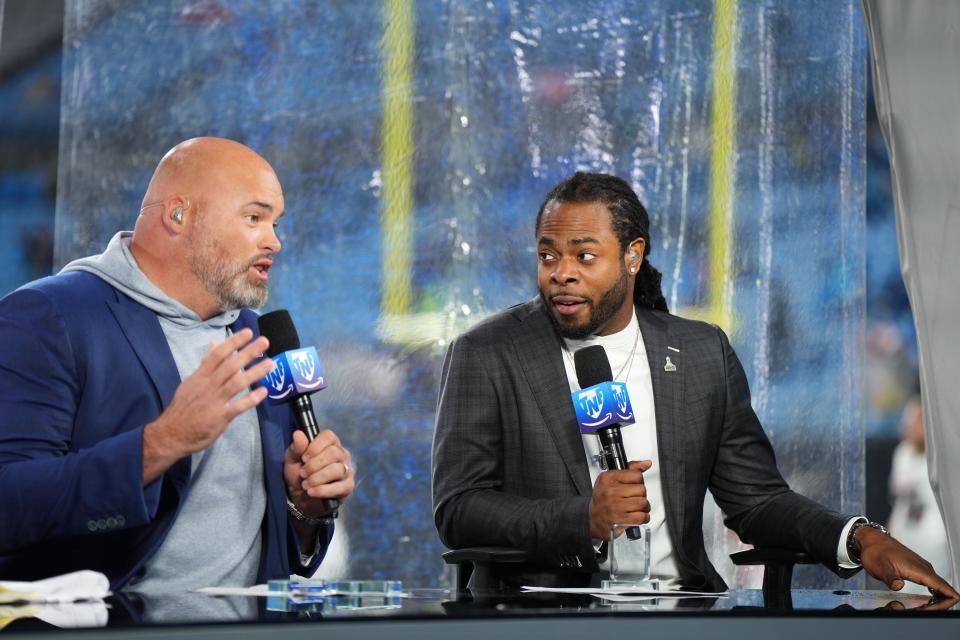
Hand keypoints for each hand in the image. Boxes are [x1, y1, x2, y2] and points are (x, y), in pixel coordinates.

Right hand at [142, 329, 273, 483]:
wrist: (170, 434)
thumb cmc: (184, 407)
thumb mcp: (192, 382)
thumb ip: (206, 364)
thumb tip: (214, 343)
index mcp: (200, 376)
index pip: (218, 355)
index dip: (233, 342)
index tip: (248, 332)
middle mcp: (208, 386)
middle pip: (230, 366)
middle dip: (248, 353)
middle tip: (265, 342)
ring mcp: (214, 401)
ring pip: (236, 383)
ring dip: (254, 373)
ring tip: (270, 364)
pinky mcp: (220, 417)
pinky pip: (239, 406)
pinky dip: (251, 399)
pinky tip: (264, 391)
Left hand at [284, 429, 354, 518]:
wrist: (300, 496)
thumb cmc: (298, 473)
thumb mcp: (292, 459)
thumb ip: (296, 447)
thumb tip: (298, 433)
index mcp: (330, 443)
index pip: (329, 436)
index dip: (315, 446)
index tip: (304, 457)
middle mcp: (342, 454)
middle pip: (333, 453)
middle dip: (314, 465)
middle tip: (302, 473)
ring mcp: (347, 470)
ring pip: (337, 470)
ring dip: (317, 478)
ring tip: (305, 484)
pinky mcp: (348, 486)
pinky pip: (339, 487)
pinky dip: (323, 490)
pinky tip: (312, 492)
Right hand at [588, 459, 651, 539]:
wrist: (593, 517)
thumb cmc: (604, 497)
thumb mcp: (612, 479)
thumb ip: (630, 469)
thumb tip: (646, 463)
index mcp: (608, 478)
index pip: (636, 475)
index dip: (638, 481)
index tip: (633, 485)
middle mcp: (610, 491)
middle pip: (642, 490)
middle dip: (641, 495)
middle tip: (634, 498)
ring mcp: (614, 505)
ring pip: (643, 503)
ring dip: (644, 507)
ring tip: (636, 507)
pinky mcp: (619, 519)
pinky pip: (641, 517)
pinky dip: (643, 518)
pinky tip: (637, 516)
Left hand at [857, 526, 959, 597]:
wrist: (872, 540)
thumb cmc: (875, 551)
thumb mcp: (879, 567)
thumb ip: (890, 578)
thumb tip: (898, 586)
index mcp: (917, 568)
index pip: (941, 585)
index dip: (949, 597)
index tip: (952, 603)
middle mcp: (923, 567)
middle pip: (942, 587)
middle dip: (944, 601)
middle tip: (938, 610)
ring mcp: (921, 567)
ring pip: (938, 585)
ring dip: (940, 597)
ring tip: (935, 607)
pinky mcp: (917, 568)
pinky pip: (932, 582)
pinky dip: (935, 591)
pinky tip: (932, 599)